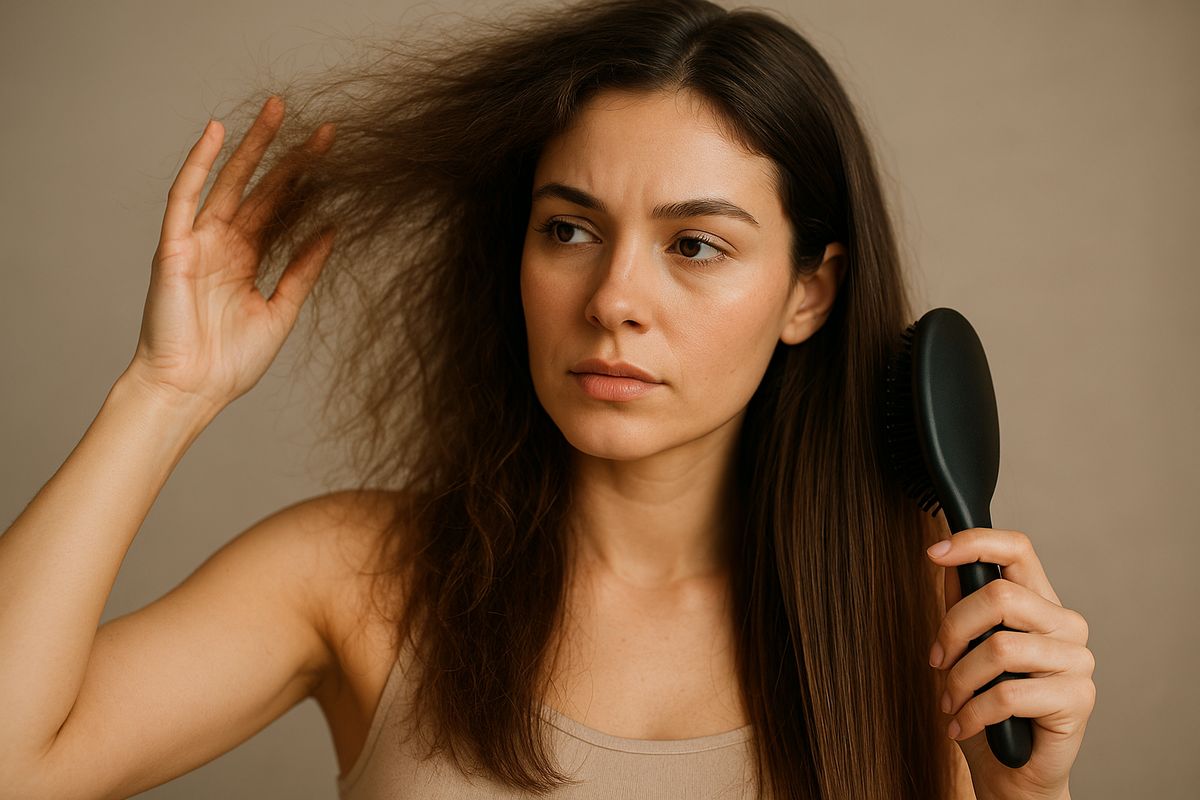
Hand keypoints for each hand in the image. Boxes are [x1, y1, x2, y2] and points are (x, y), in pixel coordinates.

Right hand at [126, 95, 336, 413]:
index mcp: (248, 260)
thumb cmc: (230, 361)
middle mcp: (225, 244)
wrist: (191, 390)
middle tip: (322, 128)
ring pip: (229, 182)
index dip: (308, 183)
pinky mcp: (174, 246)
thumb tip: (332, 230)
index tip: (337, 156)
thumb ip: (303, 270)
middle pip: (262, 189)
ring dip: (251, 146)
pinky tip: (216, 132)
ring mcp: (198, 241)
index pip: (283, 210)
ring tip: (277, 111)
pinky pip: (184, 196)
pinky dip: (197, 163)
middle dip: (290, 157)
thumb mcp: (281, 310)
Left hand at [926, 528, 1094, 799]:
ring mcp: (1077, 660)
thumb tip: (945, 561)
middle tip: (937, 662)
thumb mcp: (966, 649)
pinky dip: (972, 713)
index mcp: (1040, 604)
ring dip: (959, 680)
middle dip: (952, 630)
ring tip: (950, 702)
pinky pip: (1009, 694)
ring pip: (1000, 647)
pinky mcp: (1078, 698)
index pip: (1018, 549)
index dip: (975, 542)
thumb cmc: (990, 708)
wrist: (1015, 771)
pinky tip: (962, 725)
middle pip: (999, 596)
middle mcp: (1065, 624)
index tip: (934, 552)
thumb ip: (962, 604)